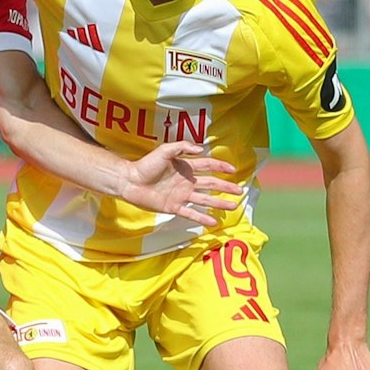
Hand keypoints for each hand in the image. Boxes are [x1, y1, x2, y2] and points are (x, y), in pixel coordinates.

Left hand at [116, 142, 240, 226]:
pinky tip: (213, 222)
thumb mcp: (164, 150)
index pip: (208, 166)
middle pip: (210, 184)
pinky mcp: (174, 207)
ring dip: (219, 203)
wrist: (130, 181)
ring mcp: (181, 195)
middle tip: (239, 191)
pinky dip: (202, 218)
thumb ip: (181, 147)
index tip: (233, 170)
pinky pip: (191, 213)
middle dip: (225, 187)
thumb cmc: (146, 165)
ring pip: (205, 200)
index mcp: (186, 167)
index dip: (220, 167)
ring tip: (232, 206)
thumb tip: (200, 149)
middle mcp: (186, 182)